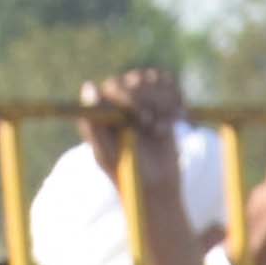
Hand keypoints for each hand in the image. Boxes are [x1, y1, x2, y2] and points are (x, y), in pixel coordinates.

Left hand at [77, 64, 191, 169]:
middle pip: (137, 80)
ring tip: (161, 131)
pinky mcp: (159, 100)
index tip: (144, 120)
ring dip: (164, 105)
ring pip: (154, 79)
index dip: (132, 99)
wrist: (156, 185)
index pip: (116, 86)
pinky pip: (168, 83)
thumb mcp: (108, 154)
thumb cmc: (128, 174)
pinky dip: (176, 101)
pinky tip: (176, 119)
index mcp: (102, 110)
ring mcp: (139, 98)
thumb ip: (94, 124)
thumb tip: (89, 86)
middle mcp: (118, 100)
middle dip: (151, 104)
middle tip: (154, 129)